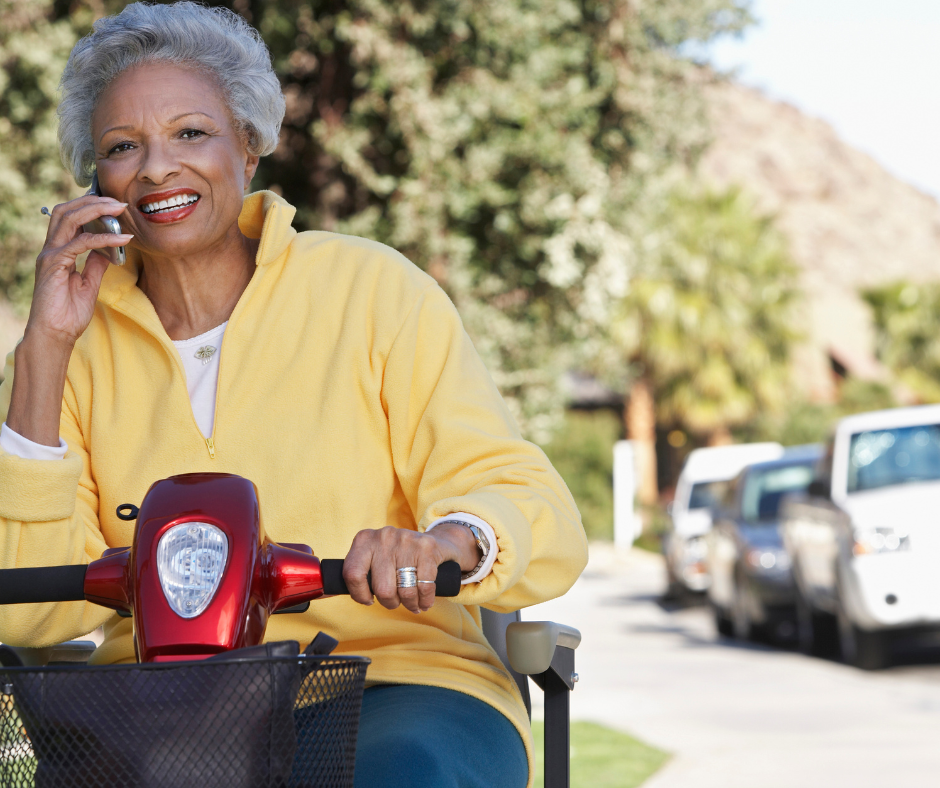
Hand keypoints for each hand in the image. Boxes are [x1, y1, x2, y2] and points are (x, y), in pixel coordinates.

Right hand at [29, 195, 131, 346]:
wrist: (55, 335)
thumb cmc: (68, 314)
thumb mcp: (89, 284)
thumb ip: (96, 264)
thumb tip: (109, 250)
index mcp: (58, 251)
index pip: (71, 218)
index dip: (91, 207)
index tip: (116, 207)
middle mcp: (51, 249)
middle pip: (67, 210)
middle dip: (93, 200)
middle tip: (119, 201)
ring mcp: (50, 255)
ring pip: (70, 218)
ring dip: (96, 209)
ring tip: (120, 208)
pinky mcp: (54, 264)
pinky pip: (81, 243)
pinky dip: (103, 238)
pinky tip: (122, 238)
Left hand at [343, 524, 481, 612]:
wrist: (436, 541)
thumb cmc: (398, 557)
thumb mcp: (374, 557)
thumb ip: (358, 572)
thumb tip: (328, 591)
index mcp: (364, 539)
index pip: (352, 574)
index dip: (359, 595)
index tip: (368, 600)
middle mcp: (383, 537)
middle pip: (381, 588)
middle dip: (389, 602)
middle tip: (395, 603)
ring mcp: (406, 540)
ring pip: (404, 590)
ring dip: (410, 604)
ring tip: (412, 604)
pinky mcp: (427, 548)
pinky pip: (424, 586)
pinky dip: (425, 600)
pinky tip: (425, 602)